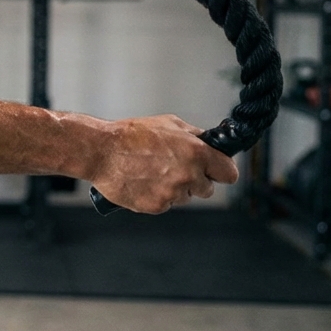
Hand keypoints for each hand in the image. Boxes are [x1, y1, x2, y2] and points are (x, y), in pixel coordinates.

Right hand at [87, 115, 238, 213]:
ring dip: (174, 189)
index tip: (216, 171)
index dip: (222, 171)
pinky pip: (164, 205)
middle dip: (195, 181)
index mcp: (197, 153)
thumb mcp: (168, 124)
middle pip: (207, 190)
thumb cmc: (131, 135)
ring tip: (152, 173)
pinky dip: (156, 196)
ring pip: (184, 198)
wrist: (101, 151)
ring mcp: (172, 193)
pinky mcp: (156, 206)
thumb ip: (194, 136)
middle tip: (175, 169)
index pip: (229, 173)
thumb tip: (209, 142)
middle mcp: (188, 175)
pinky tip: (142, 182)